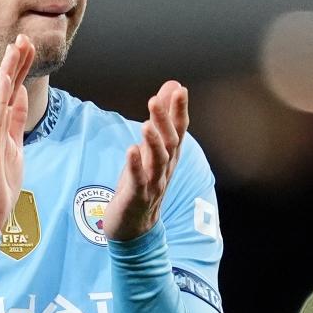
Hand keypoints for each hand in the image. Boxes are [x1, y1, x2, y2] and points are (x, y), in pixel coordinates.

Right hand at [0, 34, 35, 234]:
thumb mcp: (14, 146)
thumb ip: (16, 121)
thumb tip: (21, 95)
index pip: (8, 91)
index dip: (17, 67)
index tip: (26, 45)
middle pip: (1, 89)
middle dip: (12, 63)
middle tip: (22, 37)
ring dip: (5, 74)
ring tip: (13, 52)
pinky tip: (3, 84)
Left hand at [103, 80, 188, 241]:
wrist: (134, 227)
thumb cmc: (143, 183)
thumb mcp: (152, 150)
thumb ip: (163, 119)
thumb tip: (173, 85)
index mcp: (169, 157)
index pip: (179, 131)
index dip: (179, 111)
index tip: (180, 90)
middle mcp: (165, 169)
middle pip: (169, 143)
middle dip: (164, 121)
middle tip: (155, 100)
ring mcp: (153, 184)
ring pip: (157, 162)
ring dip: (153, 143)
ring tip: (147, 125)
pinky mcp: (137, 197)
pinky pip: (139, 181)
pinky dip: (136, 166)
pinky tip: (131, 150)